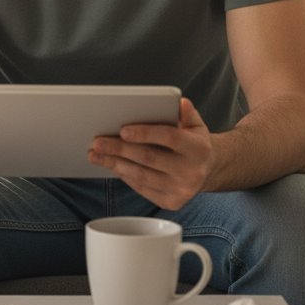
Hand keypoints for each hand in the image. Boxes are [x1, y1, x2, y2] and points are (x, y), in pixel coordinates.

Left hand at [88, 98, 213, 210]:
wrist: (208, 171)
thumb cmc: (194, 142)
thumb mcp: (196, 124)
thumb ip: (186, 112)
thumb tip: (178, 102)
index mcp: (199, 149)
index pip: (170, 138)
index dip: (145, 133)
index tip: (122, 130)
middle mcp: (192, 172)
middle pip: (149, 158)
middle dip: (120, 149)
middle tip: (98, 142)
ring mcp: (182, 190)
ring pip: (142, 176)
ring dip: (115, 164)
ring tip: (95, 154)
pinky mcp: (171, 202)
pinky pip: (142, 188)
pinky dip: (124, 175)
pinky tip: (111, 165)